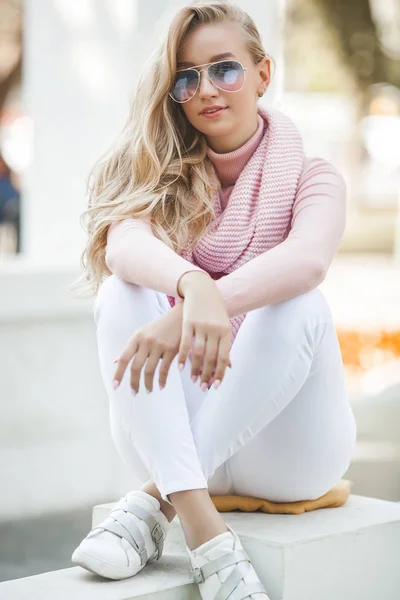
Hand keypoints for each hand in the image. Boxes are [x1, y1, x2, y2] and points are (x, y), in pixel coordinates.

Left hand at [112, 301, 183, 393]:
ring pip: (149, 370)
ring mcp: (159, 345)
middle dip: (134, 383)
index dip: (118, 373)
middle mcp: (146, 341)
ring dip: (148, 384)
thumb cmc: (159, 327)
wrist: (180, 317)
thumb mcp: (142, 333)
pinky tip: (161, 386)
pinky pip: (164, 369)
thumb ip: (130, 347)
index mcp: (136, 337)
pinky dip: (161, 380)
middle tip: (134, 393)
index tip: (115, 386)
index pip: (124, 358)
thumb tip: (116, 362)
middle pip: (136, 367)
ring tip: (148, 391)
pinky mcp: (172, 349)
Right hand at [177, 272, 231, 390]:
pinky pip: (185, 343)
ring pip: (198, 353)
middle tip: (202, 387)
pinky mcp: (188, 323)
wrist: (202, 289)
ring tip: (193, 380)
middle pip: (211, 357)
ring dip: (195, 369)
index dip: (219, 373)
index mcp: (226, 332)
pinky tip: (180, 368)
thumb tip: (228, 367)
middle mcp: (214, 330)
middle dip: (207, 375)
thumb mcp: (223, 326)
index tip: (214, 386)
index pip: (223, 357)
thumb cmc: (215, 311)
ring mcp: (201, 326)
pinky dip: (183, 357)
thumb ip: (224, 346)